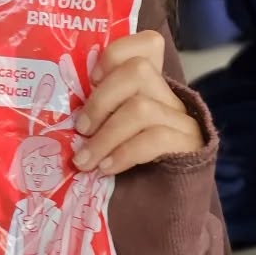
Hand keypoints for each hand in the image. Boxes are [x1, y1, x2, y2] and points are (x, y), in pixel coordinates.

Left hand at [69, 31, 204, 176]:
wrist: (165, 210)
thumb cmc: (130, 168)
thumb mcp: (111, 133)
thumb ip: (100, 113)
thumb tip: (65, 109)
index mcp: (151, 87)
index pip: (148, 44)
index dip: (116, 53)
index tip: (92, 79)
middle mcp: (171, 97)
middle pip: (138, 71)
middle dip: (101, 100)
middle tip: (81, 129)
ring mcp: (184, 121)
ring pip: (141, 108)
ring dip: (105, 137)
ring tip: (85, 161)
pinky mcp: (190, 148)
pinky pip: (155, 139)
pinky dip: (124, 153)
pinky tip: (106, 169)